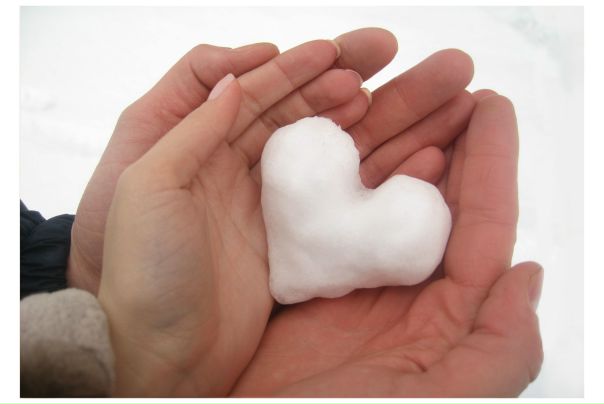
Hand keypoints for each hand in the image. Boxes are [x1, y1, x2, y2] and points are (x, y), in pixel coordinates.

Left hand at [96, 28, 399, 395]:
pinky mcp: (283, 242)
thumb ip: (192, 130)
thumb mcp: (146, 186)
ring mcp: (259, 207)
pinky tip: (378, 159)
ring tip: (378, 103)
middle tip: (369, 71)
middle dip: (324, 88)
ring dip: (343, 126)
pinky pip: (323, 199)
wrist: (161, 352)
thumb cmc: (141, 270)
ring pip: (309, 152)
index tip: (330, 53)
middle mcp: (227, 172)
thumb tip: (233, 81)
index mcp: (191, 151)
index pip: (246, 94)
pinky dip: (352, 177)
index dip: (288, 70)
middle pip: (284, 116)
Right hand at [232, 92, 543, 396]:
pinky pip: (331, 218)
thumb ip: (504, 344)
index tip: (491, 106)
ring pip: (383, 200)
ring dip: (394, 147)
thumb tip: (527, 274)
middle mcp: (407, 293)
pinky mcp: (309, 281)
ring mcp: (356, 284)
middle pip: (434, 200)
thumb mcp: (451, 396)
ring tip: (401, 98)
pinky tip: (341, 141)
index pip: (480, 227)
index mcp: (448, 317)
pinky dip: (338, 178)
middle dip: (447, 139)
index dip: (490, 163)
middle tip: (450, 86)